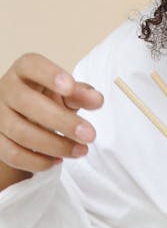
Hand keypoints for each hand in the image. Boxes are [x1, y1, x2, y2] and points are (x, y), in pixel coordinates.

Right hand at [0, 53, 103, 181]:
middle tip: (90, 135)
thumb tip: (97, 100)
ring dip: (55, 145)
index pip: (31, 65)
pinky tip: (58, 160)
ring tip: (81, 150)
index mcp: (24, 71)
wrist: (22, 117)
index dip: (49, 74)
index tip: (70, 86)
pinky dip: (38, 161)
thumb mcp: (66, 93)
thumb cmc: (46, 100)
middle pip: (27, 103)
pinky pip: (13, 154)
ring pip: (21, 133)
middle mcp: (7, 90)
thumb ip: (81, 94)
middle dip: (61, 121)